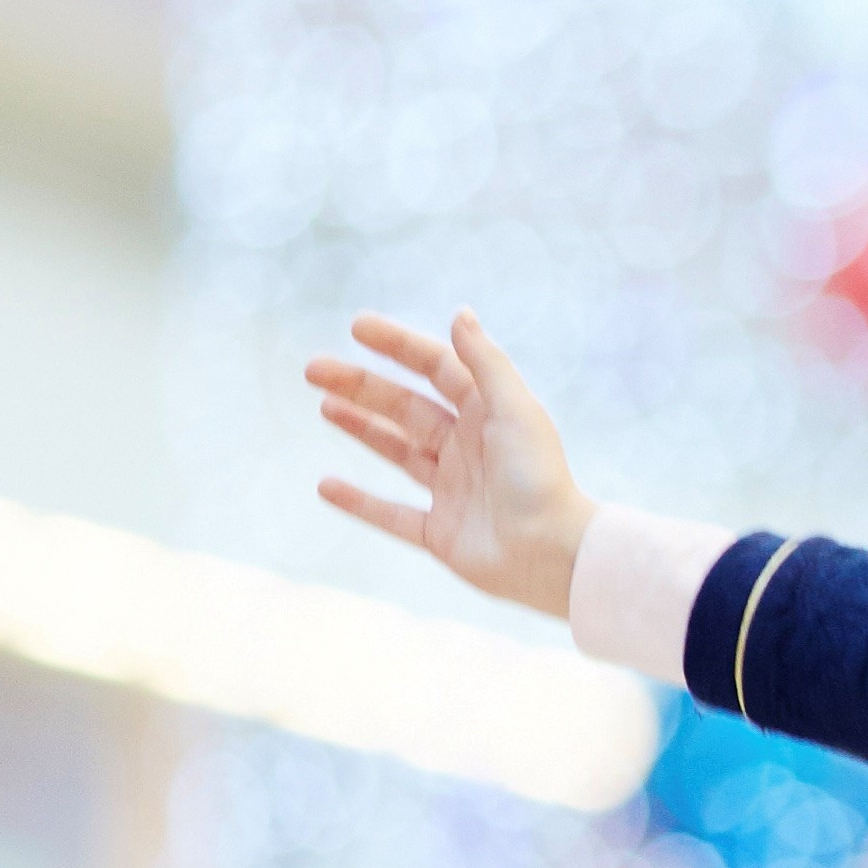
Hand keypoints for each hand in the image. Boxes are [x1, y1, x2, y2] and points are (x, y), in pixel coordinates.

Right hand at [308, 310, 589, 618]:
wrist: (553, 555)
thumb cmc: (540, 479)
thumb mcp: (515, 411)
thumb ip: (486, 364)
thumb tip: (460, 313)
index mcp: (489, 415)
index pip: (437, 369)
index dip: (399, 346)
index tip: (357, 327)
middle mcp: (468, 448)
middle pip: (407, 407)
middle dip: (361, 385)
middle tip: (313, 368)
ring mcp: (452, 490)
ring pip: (397, 452)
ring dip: (360, 428)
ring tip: (323, 405)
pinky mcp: (440, 533)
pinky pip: (391, 515)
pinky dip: (359, 502)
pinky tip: (325, 485)